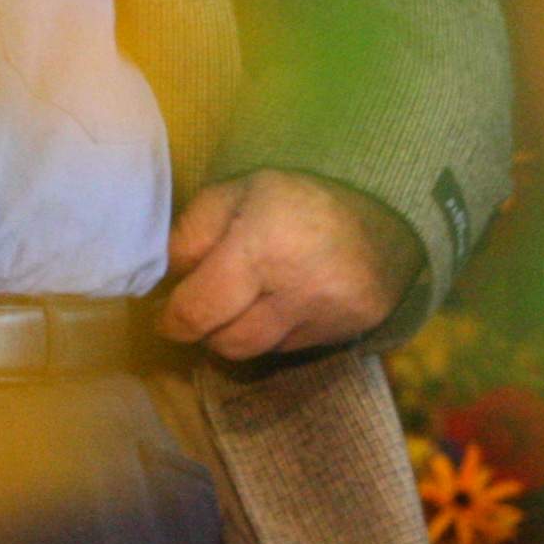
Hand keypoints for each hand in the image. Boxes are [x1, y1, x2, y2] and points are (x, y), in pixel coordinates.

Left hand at [158, 169, 424, 361]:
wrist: (379, 217)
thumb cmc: (296, 199)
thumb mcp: (238, 192)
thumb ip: (193, 231)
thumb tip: (164, 277)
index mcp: (261, 245)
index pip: (199, 311)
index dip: (173, 319)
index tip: (166, 315)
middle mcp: (295, 288)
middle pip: (226, 341)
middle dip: (205, 328)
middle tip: (203, 305)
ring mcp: (322, 317)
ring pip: (255, 351)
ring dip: (237, 333)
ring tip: (240, 302)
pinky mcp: (342, 335)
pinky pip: (287, 350)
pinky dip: (272, 334)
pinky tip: (280, 303)